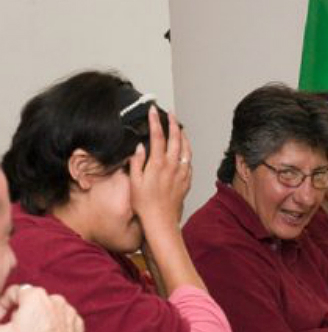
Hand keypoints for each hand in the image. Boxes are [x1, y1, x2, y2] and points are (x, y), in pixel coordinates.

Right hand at [0, 285, 83, 331]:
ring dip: (39, 318)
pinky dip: (54, 326)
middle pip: (32, 301)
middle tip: (16, 328)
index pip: (14, 292)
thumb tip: (1, 323)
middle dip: (22, 311)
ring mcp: (69, 311)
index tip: (1, 319)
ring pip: (48, 309)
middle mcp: (55, 299)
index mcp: (35, 296)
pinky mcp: (78, 323)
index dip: (3, 305)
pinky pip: (62, 320)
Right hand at [129, 106, 191, 228]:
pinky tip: (185, 149)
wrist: (161, 221)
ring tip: (180, 127)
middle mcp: (172, 166)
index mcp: (158, 164)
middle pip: (176, 138)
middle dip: (173, 123)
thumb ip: (137, 162)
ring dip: (183, 135)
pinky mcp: (187, 180)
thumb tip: (140, 147)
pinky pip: (189, 161)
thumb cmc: (145, 204)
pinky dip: (187, 151)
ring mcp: (182, 172)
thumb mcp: (134, 182)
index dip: (156, 121)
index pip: (158, 136)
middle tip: (170, 113)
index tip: (153, 110)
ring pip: (186, 148)